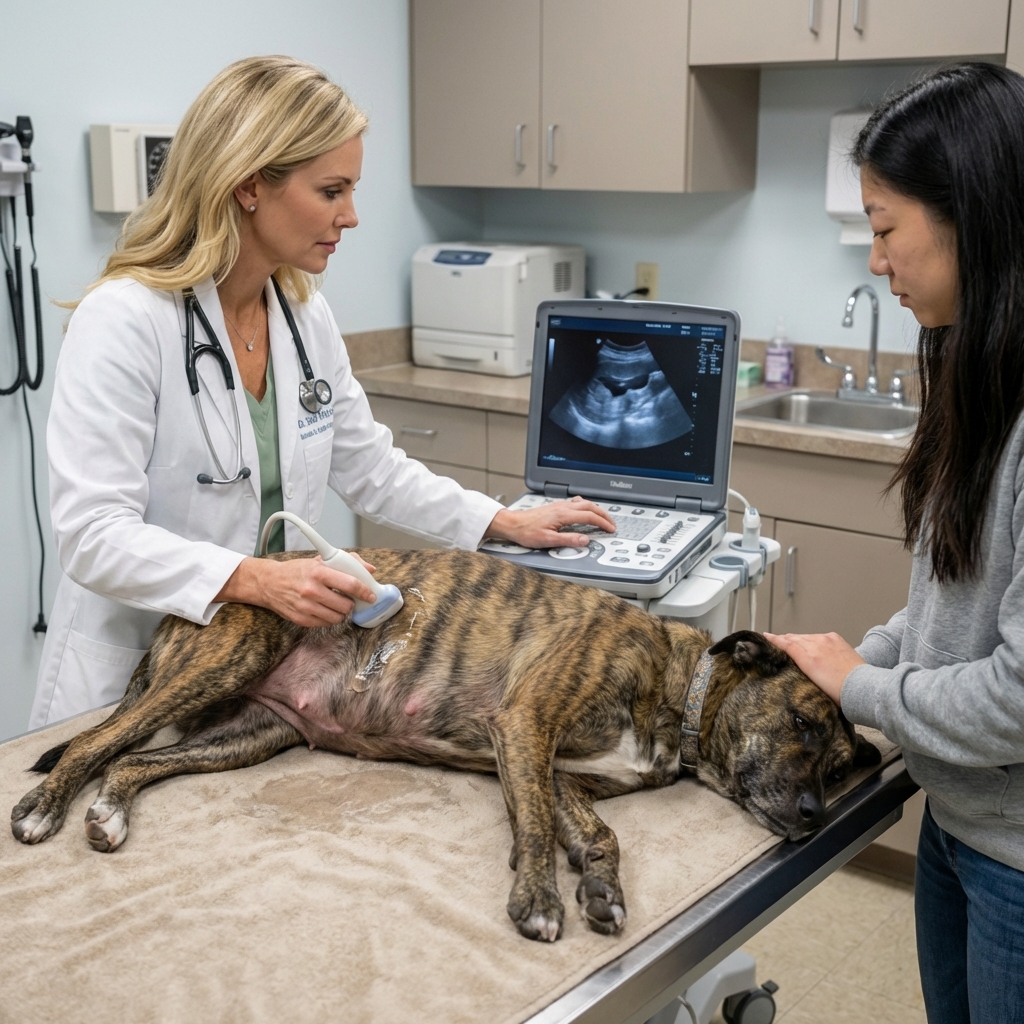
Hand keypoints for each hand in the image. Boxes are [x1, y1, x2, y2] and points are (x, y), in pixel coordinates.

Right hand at [216, 555, 377, 627]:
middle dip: (351, 603)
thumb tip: (370, 570)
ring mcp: (306, 607)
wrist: (268, 583)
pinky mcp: (301, 619)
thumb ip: (347, 562)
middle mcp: (312, 590)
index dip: (364, 591)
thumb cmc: (297, 570)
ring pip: (337, 618)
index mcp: (318, 572)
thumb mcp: (320, 560)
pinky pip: (325, 623)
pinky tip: (324, 609)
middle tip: (348, 599)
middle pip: (345, 605)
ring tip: (336, 604)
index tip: (371, 595)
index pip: (350, 584)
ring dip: (341, 612)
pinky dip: (328, 618)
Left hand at [485, 496, 615, 548]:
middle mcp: (563, 507)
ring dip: (596, 509)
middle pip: (590, 506)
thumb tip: (585, 540)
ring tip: (602, 518)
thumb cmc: (526, 532)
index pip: (589, 516)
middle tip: (611, 524)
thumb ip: (568, 540)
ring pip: (584, 503)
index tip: (610, 529)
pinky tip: (584, 510)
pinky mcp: (555, 507)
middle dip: (603, 515)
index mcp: (563, 515)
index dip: (602, 523)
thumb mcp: (548, 540)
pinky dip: (586, 507)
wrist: (513, 524)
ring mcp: (559, 506)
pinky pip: (576, 503)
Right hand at [764, 631, 864, 704]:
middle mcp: (815, 645)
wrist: (861, 687)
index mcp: (808, 658)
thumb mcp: (812, 685)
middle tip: (776, 641)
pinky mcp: (836, 639)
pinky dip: (811, 638)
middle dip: (784, 639)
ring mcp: (826, 640)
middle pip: (794, 638)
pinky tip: (809, 642)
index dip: (774, 640)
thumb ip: (799, 671)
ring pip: (806, 636)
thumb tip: (791, 664)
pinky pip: (818, 636)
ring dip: (798, 639)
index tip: (764, 636)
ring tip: (791, 642)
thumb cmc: (837, 693)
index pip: (787, 644)